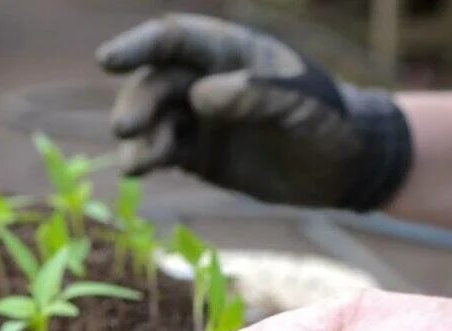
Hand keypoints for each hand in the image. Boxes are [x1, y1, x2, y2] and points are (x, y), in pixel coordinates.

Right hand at [96, 14, 410, 209]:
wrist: (344, 166)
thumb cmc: (328, 121)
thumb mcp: (301, 104)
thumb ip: (253, 94)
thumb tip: (199, 95)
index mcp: (231, 52)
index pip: (177, 39)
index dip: (140, 45)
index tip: (107, 59)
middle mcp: (207, 79)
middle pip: (157, 81)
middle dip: (138, 102)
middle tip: (126, 128)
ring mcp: (199, 118)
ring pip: (153, 119)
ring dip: (138, 137)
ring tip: (135, 162)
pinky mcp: (198, 155)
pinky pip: (163, 151)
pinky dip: (147, 159)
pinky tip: (136, 170)